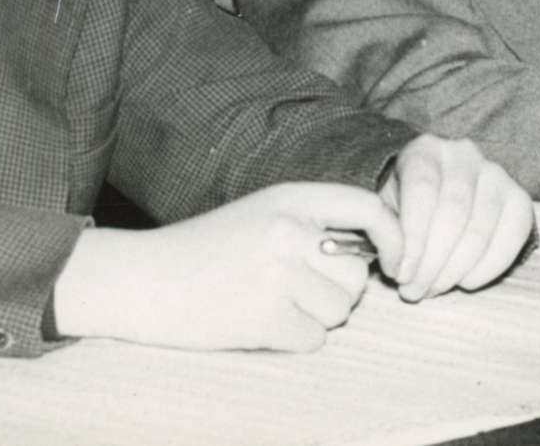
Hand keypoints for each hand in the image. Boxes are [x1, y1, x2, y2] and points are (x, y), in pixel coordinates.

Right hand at [53, 182, 402, 350]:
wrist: (143, 279)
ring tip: (272, 303)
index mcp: (290, 197)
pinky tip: (260, 323)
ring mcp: (277, 274)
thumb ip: (313, 224)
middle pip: (357, 276)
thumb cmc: (206, 249)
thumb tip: (375, 254)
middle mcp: (288, 231)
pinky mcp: (264, 317)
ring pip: (339, 312)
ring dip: (315, 318)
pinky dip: (293, 341)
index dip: (395, 237)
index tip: (395, 261)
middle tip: (295, 290)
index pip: (368, 208)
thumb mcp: (262, 213)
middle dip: (338, 292)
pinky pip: (313, 340)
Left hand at [380, 135, 534, 301]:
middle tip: (415, 291)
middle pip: (453, 212)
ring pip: (480, 229)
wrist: (438, 198)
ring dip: (455, 271)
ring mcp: (496, 175)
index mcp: (425, 150)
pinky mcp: (519, 199)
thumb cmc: (405, 207)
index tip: (401, 274)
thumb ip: (388, 232)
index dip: (413, 238)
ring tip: (434, 289)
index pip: (422, 190)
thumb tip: (398, 266)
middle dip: (432, 262)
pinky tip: (465, 282)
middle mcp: (464, 155)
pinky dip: (488, 268)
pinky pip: (511, 238)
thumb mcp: (386, 210)